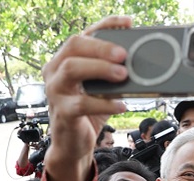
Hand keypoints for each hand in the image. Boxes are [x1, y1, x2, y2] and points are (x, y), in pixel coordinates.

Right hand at [41, 16, 130, 180]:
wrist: (72, 144)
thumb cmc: (87, 111)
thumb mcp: (100, 87)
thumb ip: (111, 72)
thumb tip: (138, 60)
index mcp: (65, 59)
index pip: (84, 34)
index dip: (106, 25)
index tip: (128, 23)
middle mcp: (55, 70)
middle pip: (74, 45)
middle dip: (102, 47)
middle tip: (124, 55)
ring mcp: (55, 91)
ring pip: (71, 69)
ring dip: (100, 68)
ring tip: (123, 75)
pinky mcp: (62, 113)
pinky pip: (82, 104)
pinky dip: (104, 104)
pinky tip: (121, 105)